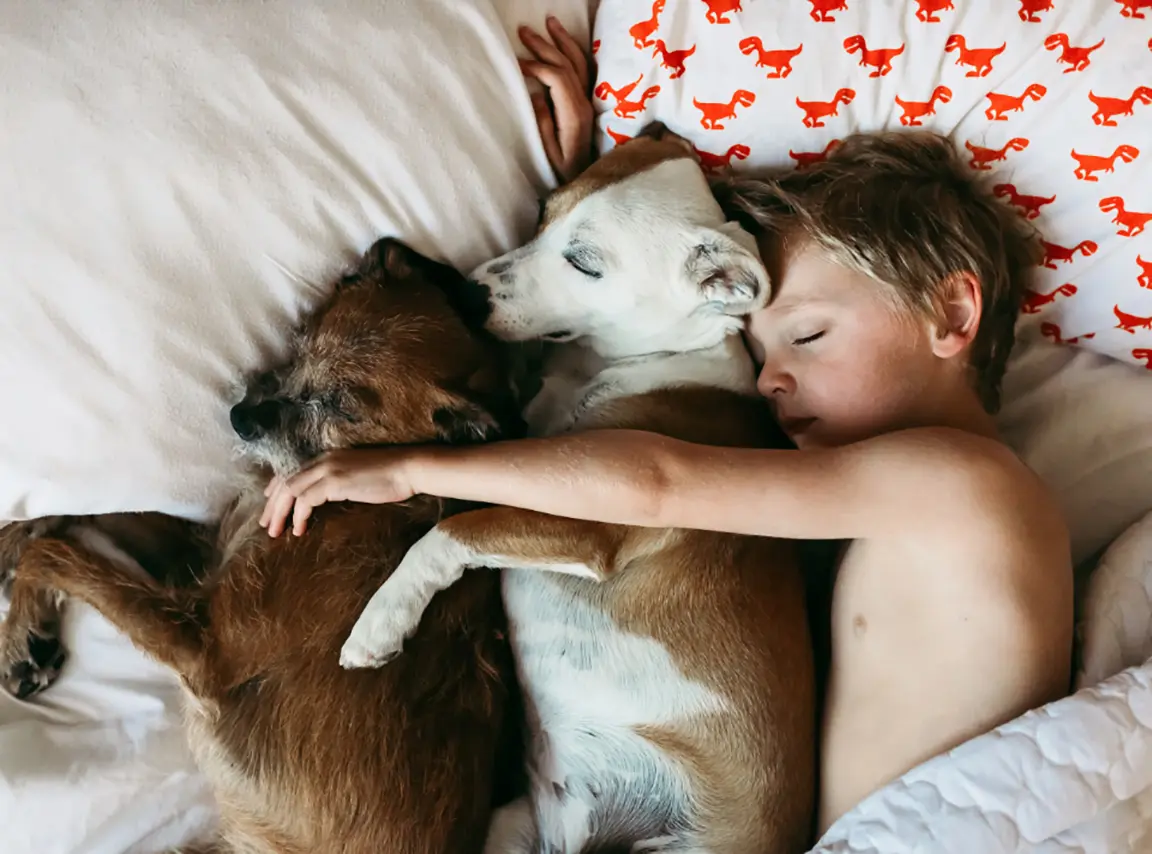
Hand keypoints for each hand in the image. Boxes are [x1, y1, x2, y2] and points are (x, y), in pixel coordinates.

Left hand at [260, 448, 419, 537]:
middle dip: (272, 504)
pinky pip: (305, 500)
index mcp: (327, 457)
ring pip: (290, 490)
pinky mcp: (334, 482)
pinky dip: (298, 516)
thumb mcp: (358, 476)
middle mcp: (323, 460)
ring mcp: (328, 469)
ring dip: (279, 512)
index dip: (277, 488)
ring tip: (274, 531)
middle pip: (285, 481)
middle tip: (266, 525)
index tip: (270, 504)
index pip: (292, 471)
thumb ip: (339, 482)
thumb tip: (327, 497)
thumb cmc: (390, 476)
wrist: (408, 469)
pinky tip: (299, 529)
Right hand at [519, 16, 594, 182]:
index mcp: (575, 115)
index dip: (537, 65)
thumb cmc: (564, 173)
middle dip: (545, 45)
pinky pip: (584, 70)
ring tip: (549, 22)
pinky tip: (565, 42)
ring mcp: (589, 102)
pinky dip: (574, 52)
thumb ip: (543, 123)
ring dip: (562, 41)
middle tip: (524, 30)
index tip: (517, 63)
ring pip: (578, 63)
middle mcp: (585, 103)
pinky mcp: (588, 104)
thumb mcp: (549, 154)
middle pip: (567, 64)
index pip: (558, 78)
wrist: (588, 182)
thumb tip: (536, 93)